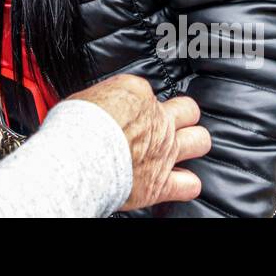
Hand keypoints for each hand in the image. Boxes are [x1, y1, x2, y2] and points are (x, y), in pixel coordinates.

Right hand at [67, 73, 210, 211]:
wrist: (80, 158)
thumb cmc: (75, 126)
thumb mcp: (84, 97)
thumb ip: (101, 101)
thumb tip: (96, 107)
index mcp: (135, 93)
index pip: (146, 91)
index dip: (136, 102)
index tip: (125, 109)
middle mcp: (157, 119)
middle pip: (188, 109)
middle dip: (182, 115)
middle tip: (168, 123)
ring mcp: (164, 150)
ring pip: (200, 140)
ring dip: (192, 144)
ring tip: (179, 149)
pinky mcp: (162, 183)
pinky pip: (190, 185)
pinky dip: (186, 185)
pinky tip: (178, 183)